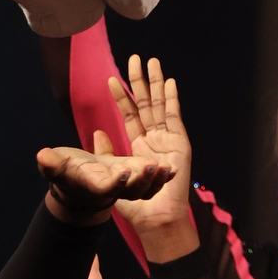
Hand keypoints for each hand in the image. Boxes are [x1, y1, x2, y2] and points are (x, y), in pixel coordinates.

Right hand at [37, 138, 174, 225]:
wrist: (78, 185)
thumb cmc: (66, 174)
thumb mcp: (57, 167)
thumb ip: (52, 164)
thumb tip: (42, 156)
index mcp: (94, 186)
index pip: (105, 187)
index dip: (114, 182)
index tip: (123, 172)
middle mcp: (113, 190)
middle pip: (129, 189)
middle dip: (141, 180)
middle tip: (152, 167)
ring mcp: (126, 188)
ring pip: (144, 189)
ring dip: (156, 180)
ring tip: (167, 168)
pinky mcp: (134, 181)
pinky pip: (150, 183)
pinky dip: (160, 177)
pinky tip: (172, 167)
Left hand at [109, 56, 194, 249]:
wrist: (155, 220)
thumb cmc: (136, 204)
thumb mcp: (113, 175)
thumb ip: (105, 154)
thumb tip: (97, 131)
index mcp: (139, 146)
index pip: (130, 115)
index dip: (122, 97)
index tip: (111, 79)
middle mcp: (154, 139)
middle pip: (146, 104)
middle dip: (140, 81)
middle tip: (134, 58)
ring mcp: (168, 140)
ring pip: (160, 105)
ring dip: (156, 83)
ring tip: (151, 61)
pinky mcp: (180, 145)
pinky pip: (175, 117)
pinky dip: (172, 99)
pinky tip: (169, 83)